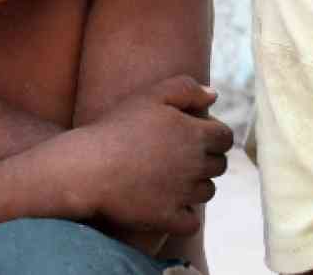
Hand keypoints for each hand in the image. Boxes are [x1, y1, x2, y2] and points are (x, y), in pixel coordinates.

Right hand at [58, 76, 232, 236]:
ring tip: (174, 180)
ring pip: (207, 192)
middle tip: (183, 158)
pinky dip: (185, 217)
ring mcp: (182, 193)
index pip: (226, 138)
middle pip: (220, 166)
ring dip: (197, 186)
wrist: (87, 167)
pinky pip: (191, 223)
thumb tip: (214, 95)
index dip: (215, 136)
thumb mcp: (151, 94)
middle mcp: (195, 165)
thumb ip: (186, 88)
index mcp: (195, 134)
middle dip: (207, 160)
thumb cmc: (117, 127)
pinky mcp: (167, 217)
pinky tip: (170, 206)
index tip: (199, 137)